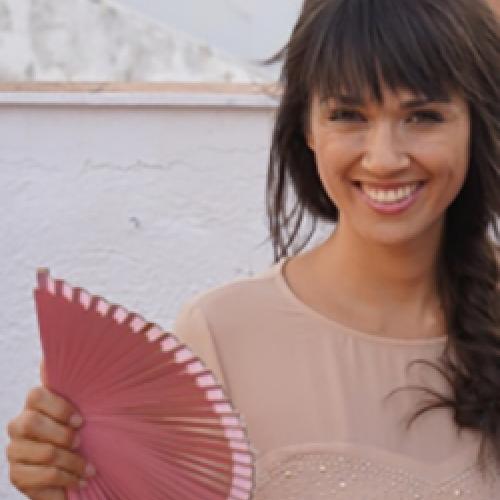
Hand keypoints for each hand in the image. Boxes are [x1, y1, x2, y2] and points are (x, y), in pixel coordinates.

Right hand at [5, 360, 95, 498]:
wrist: (77, 468)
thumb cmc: (86, 431)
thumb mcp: (90, 407)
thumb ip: (83, 386)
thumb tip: (73, 358)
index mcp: (37, 403)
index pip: (36, 394)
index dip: (59, 407)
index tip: (80, 420)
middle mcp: (20, 423)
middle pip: (31, 422)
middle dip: (62, 435)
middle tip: (81, 442)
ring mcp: (15, 449)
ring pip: (43, 453)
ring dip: (72, 462)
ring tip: (89, 468)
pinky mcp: (17, 474)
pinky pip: (42, 476)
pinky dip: (66, 479)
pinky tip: (79, 480)